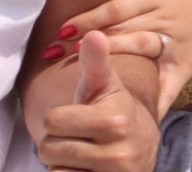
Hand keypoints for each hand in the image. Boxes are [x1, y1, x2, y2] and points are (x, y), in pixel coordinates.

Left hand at [34, 34, 160, 171]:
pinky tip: (86, 169)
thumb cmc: (116, 114)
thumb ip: (97, 63)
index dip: (60, 118)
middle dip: (59, 142)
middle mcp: (117, 148)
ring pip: (53, 169)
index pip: (52, 120)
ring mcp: (113, 171)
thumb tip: (92, 33)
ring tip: (83, 154)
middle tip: (80, 137)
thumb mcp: (108, 88)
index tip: (81, 117)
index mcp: (115, 118)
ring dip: (62, 163)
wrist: (143, 151)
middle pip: (48, 147)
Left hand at [57, 0, 191, 107]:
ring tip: (77, 71)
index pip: (116, 8)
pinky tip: (133, 113)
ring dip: (108, 61)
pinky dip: (153, 99)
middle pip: (121, 30)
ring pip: (137, 51)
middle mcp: (163, 20)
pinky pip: (167, 85)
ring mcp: (173, 44)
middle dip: (86, 42)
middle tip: (52, 54)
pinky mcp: (182, 67)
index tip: (61, 31)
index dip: (89, 19)